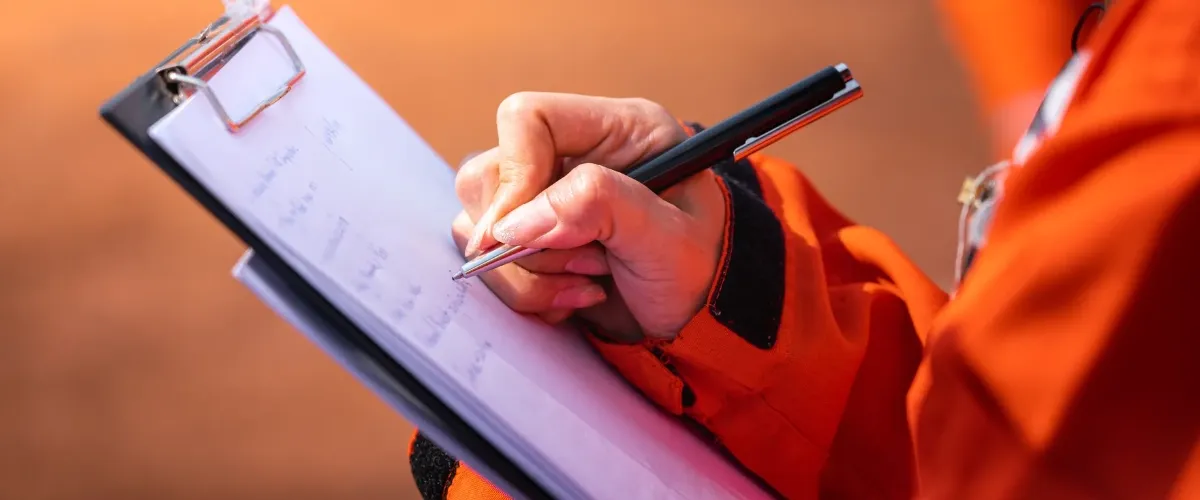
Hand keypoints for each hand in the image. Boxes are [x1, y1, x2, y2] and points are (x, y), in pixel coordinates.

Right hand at [451, 92, 725, 341]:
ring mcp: (547, 200)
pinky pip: (490, 262)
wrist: (700, 320)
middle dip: (531, 238)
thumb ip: (598, 207)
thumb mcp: (666, 236)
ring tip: (592, 282)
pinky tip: (576, 298)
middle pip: (488, 175)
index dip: (516, 173)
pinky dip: (528, 291)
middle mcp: (575, 156)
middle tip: (590, 263)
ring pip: (479, 225)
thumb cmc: (700, 270)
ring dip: (531, 270)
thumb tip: (514, 222)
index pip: (527, 119)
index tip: (522, 231)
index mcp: (618, 129)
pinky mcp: (532, 241)